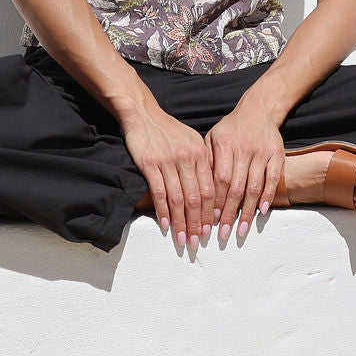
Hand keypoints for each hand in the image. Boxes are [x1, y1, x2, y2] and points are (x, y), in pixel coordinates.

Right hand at [122, 109, 215, 248]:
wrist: (143, 113)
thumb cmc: (167, 130)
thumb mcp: (191, 140)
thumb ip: (201, 162)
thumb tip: (210, 188)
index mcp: (200, 154)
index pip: (210, 189)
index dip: (211, 212)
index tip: (212, 229)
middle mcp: (187, 158)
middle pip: (196, 197)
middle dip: (199, 223)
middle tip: (199, 241)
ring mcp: (168, 161)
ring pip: (179, 199)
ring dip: (182, 222)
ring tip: (184, 240)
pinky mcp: (150, 164)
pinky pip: (160, 192)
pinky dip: (163, 211)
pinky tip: (166, 225)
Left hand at [205, 106, 284, 242]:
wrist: (258, 110)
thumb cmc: (231, 129)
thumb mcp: (212, 138)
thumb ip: (207, 161)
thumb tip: (198, 191)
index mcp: (224, 144)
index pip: (219, 179)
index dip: (215, 201)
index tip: (210, 219)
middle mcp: (243, 148)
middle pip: (236, 187)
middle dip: (229, 213)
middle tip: (224, 233)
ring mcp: (262, 152)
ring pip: (254, 186)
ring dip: (247, 211)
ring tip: (240, 230)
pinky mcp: (277, 154)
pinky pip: (273, 179)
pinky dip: (268, 197)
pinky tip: (261, 212)